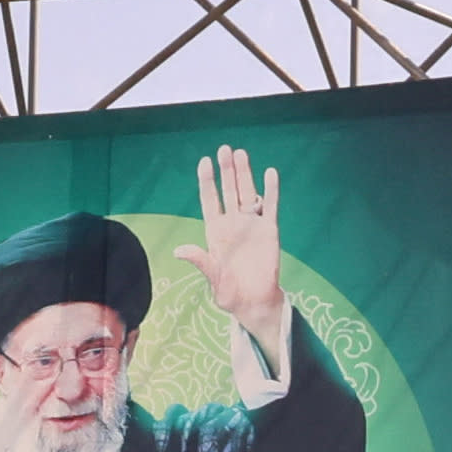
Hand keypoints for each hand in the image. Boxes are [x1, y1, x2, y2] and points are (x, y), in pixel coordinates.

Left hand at [190, 142, 291, 347]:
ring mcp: (251, 224)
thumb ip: (200, 261)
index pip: (210, 199)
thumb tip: (179, 251)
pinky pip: (271, 206)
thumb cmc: (229, 293)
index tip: (205, 161)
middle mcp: (233, 223)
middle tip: (225, 149)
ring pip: (248, 193)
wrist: (254, 302)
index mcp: (215, 231)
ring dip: (245, 174)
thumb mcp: (212, 278)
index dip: (207, 181)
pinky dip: (271, 190)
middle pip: (229, 190)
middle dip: (227, 170)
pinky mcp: (269, 230)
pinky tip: (271, 173)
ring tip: (241, 153)